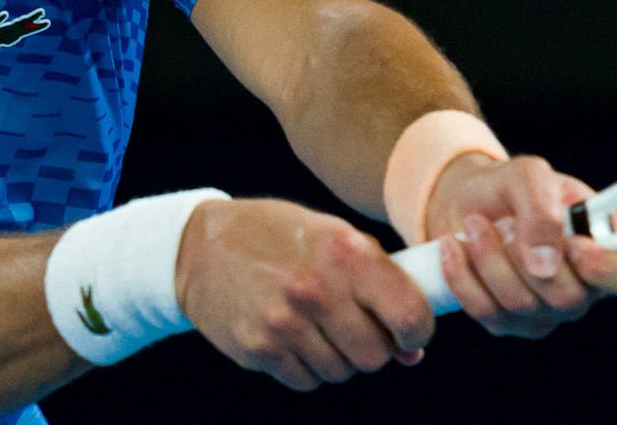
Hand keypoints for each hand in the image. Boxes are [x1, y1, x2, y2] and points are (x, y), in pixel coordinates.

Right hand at [175, 198, 434, 390]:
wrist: (200, 247)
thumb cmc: (276, 236)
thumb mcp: (332, 236)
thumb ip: (378, 282)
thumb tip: (411, 350)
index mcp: (345, 252)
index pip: (409, 315)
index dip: (417, 331)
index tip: (408, 331)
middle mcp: (317, 290)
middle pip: (376, 355)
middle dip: (373, 346)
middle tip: (353, 324)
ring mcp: (285, 323)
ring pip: (342, 372)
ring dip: (338, 356)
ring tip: (316, 324)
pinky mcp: (260, 349)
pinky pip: (307, 381)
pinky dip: (307, 366)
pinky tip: (292, 335)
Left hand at [425, 153, 616, 337]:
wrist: (467, 201)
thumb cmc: (511, 186)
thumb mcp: (527, 174)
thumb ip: (542, 207)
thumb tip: (545, 264)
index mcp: (608, 246)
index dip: (608, 270)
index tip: (575, 244)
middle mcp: (586, 286)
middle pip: (570, 299)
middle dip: (525, 256)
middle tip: (503, 221)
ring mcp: (548, 310)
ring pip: (523, 306)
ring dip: (490, 260)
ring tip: (474, 225)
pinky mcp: (510, 323)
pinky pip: (488, 313)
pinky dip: (464, 277)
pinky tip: (453, 248)